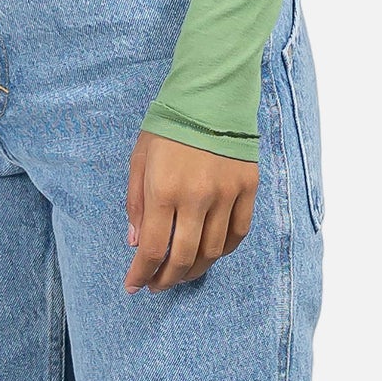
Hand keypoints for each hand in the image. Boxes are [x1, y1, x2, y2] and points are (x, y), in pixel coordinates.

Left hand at [123, 131, 258, 293]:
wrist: (211, 94)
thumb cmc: (169, 127)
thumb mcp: (139, 161)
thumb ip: (136, 205)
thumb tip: (136, 243)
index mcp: (164, 191)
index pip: (152, 249)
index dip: (141, 274)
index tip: (133, 285)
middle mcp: (197, 198)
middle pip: (183, 258)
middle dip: (166, 279)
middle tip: (157, 286)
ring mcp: (226, 194)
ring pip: (212, 251)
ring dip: (194, 269)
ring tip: (181, 273)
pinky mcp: (247, 188)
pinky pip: (238, 233)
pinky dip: (223, 251)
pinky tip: (209, 254)